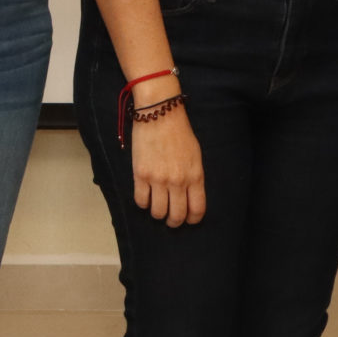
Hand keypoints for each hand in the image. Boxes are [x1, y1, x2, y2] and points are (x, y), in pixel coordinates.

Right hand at [129, 95, 204, 226]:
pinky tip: (145, 197)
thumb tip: (188, 196)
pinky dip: (143, 203)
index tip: (188, 220)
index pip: (197, 210)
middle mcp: (178, 181)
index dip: (192, 220)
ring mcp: (158, 179)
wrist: (159, 114)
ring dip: (157, 214)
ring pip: (158, 212)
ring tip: (157, 208)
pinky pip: (141, 200)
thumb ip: (193, 177)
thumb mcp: (195, 156)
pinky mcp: (141, 175)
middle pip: (176, 215)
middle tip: (171, 220)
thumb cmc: (179, 132)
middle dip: (174, 222)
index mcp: (195, 176)